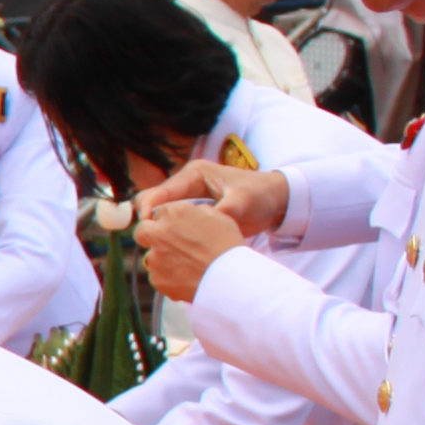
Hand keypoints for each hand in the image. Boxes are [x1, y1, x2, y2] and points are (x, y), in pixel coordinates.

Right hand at [132, 156, 285, 234]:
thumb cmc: (260, 195)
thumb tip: (199, 228)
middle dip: (150, 223)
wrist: (276, 201)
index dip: (148, 210)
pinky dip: (171, 235)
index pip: (158, 192)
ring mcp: (189, 199)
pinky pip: (173, 224)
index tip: (148, 230)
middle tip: (154, 243)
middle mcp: (186, 184)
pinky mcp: (193, 213)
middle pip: (152, 203)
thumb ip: (220, 212)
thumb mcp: (242, 202)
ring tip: (163, 249)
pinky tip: (175, 250)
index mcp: (194, 175)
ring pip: (161, 216)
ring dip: (160, 231)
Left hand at [138, 200, 249, 301]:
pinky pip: (157, 276)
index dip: (168, 220)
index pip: (159, 212)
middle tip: (168, 243)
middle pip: (142, 231)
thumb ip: (197, 212)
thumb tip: (192, 213)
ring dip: (161, 258)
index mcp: (174, 213)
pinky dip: (167, 276)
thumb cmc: (228, 246)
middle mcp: (158, 233)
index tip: (177, 228)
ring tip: (184, 265)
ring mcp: (155, 257)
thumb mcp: (218, 217)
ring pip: (149, 256)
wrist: (230, 279)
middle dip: (151, 235)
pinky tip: (186, 278)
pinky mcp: (156, 278)